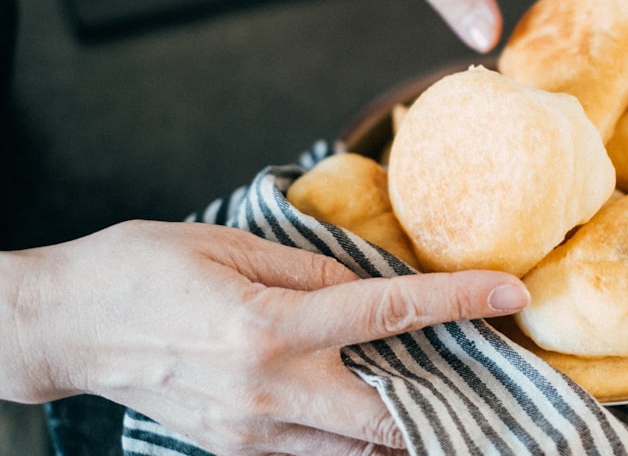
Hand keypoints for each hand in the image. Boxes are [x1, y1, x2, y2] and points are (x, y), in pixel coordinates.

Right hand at [9, 220, 528, 454]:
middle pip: (388, 416)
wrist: (65, 327)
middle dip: (449, 405)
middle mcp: (268, 389)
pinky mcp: (234, 449)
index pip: (388, 313)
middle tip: (492, 383)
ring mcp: (250, 431)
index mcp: (269, 325)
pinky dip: (355, 441)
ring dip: (406, 429)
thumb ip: (310, 270)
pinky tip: (376, 414)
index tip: (508, 294)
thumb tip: (366, 288)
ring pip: (356, 450)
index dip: (458, 302)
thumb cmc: (140, 269)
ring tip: (447, 400)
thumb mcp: (230, 246)